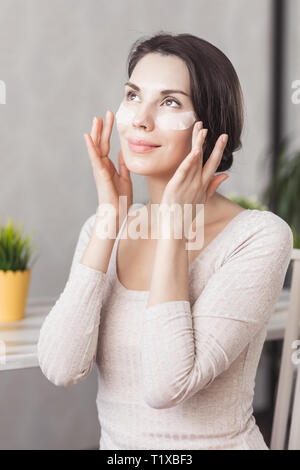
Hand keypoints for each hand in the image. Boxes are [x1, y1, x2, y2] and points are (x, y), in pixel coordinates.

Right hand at [84, 110, 132, 222]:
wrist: (116, 214)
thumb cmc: (120, 199)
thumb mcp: (125, 178)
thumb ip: (123, 165)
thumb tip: (123, 151)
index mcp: (108, 166)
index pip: (107, 145)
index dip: (109, 131)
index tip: (111, 117)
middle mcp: (102, 165)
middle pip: (101, 143)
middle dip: (103, 128)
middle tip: (106, 113)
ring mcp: (99, 169)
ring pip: (96, 147)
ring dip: (96, 133)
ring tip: (96, 119)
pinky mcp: (99, 174)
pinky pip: (94, 158)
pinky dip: (91, 147)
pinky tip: (88, 136)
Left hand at [160, 121, 228, 235]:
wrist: (175, 228)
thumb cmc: (186, 213)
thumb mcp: (202, 199)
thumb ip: (213, 186)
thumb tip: (226, 174)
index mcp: (203, 185)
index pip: (213, 164)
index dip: (218, 149)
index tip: (223, 136)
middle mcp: (198, 183)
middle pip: (207, 160)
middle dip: (214, 144)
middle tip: (220, 130)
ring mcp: (188, 184)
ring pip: (195, 160)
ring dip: (199, 144)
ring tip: (202, 130)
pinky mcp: (177, 186)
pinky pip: (184, 171)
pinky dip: (189, 161)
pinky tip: (194, 151)